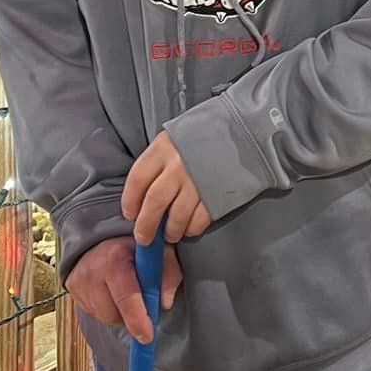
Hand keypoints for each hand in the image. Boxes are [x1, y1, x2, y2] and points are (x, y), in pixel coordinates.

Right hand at [67, 234, 182, 343]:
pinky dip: (106, 308)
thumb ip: (169, 273)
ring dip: (118, 313)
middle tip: (141, 305)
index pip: (126, 297)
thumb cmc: (134, 245)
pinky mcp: (72, 288)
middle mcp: (93, 271)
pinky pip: (92, 312)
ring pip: (103, 316)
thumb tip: (164, 304)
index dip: (138, 320)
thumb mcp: (158, 252)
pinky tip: (111, 292)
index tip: (147, 336)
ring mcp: (79, 281)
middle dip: (130, 317)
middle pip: (113, 314)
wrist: (100, 234)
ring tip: (125, 295)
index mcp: (115, 258)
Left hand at [123, 131, 212, 245]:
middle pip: (154, 202)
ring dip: (170, 230)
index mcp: (163, 148)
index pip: (137, 179)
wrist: (241, 132)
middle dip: (145, 226)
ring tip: (169, 235)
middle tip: (143, 238)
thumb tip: (142, 196)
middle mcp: (179, 165)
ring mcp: (199, 181)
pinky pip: (200, 219)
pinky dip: (192, 229)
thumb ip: (157, 162)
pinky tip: (189, 228)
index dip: (130, 201)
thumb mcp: (174, 138)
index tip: (130, 214)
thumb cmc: (202, 137)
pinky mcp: (218, 194)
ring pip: (176, 215)